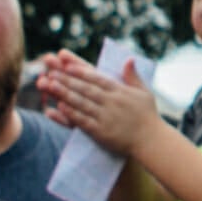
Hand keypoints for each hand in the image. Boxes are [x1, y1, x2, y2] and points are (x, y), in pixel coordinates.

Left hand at [38, 51, 159, 155]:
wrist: (151, 141)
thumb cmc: (148, 116)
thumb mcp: (144, 92)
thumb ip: (133, 76)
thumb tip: (129, 58)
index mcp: (121, 92)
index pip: (98, 78)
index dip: (82, 71)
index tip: (68, 64)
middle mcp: (112, 102)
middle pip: (86, 89)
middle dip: (68, 79)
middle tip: (52, 71)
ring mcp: (106, 117)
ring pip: (82, 103)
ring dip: (65, 93)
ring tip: (50, 85)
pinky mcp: (101, 132)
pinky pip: (84, 121)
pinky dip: (72, 113)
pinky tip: (60, 106)